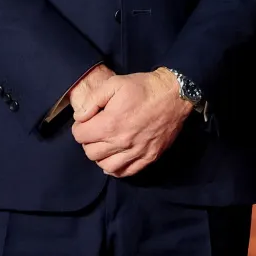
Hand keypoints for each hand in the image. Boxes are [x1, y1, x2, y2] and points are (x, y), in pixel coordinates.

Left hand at [71, 68, 193, 177]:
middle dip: (89, 141)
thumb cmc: (144, 87)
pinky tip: (117, 157)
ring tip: (106, 144)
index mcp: (110, 124)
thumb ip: (92, 100)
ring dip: (101, 156)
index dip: (80, 127)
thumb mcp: (114, 83)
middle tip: (96, 130)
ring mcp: (136, 152)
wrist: (175, 94)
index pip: (80, 136)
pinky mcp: (149, 157)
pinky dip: (117, 168)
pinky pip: (125, 172)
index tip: (87, 121)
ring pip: (106, 166)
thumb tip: (80, 117)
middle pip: (90, 153)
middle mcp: (121, 142)